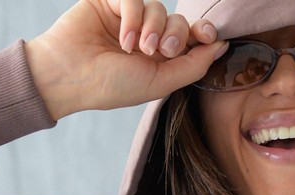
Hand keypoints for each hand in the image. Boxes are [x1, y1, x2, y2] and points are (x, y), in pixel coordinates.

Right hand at [24, 0, 227, 119]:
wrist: (71, 76)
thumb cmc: (113, 86)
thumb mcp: (161, 83)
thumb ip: (193, 65)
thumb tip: (222, 46)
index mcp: (161, 59)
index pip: (192, 38)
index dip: (204, 33)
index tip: (209, 36)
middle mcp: (147, 36)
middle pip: (179, 21)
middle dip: (176, 35)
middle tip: (163, 50)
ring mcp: (129, 18)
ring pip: (158, 7)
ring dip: (152, 27)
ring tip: (136, 49)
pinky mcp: (110, 1)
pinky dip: (133, 17)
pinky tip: (123, 39)